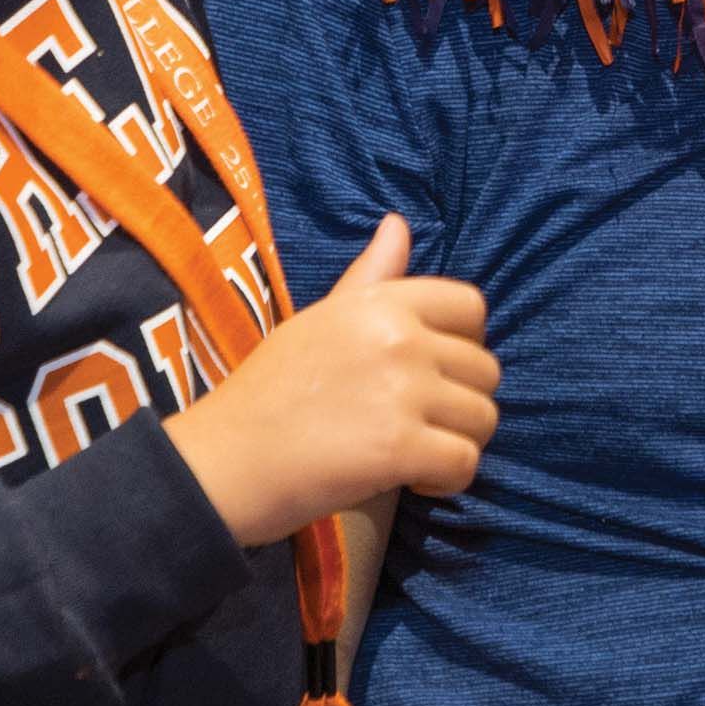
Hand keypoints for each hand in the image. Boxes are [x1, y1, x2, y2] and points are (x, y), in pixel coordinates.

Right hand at [163, 216, 498, 550]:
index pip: (471, 306)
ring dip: (457, 444)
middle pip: (485, 369)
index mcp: (380, 303)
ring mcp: (402, 391)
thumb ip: (370, 278)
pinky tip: (413, 482)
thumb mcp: (318, 320)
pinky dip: (447, 482)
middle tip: (415, 424)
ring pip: (483, 419)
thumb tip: (398, 223)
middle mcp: (399, 337)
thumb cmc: (266, 395)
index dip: (465, 344)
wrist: (219, 464)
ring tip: (413, 454)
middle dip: (461, 403)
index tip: (432, 374)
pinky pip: (466, 463)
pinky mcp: (401, 448)